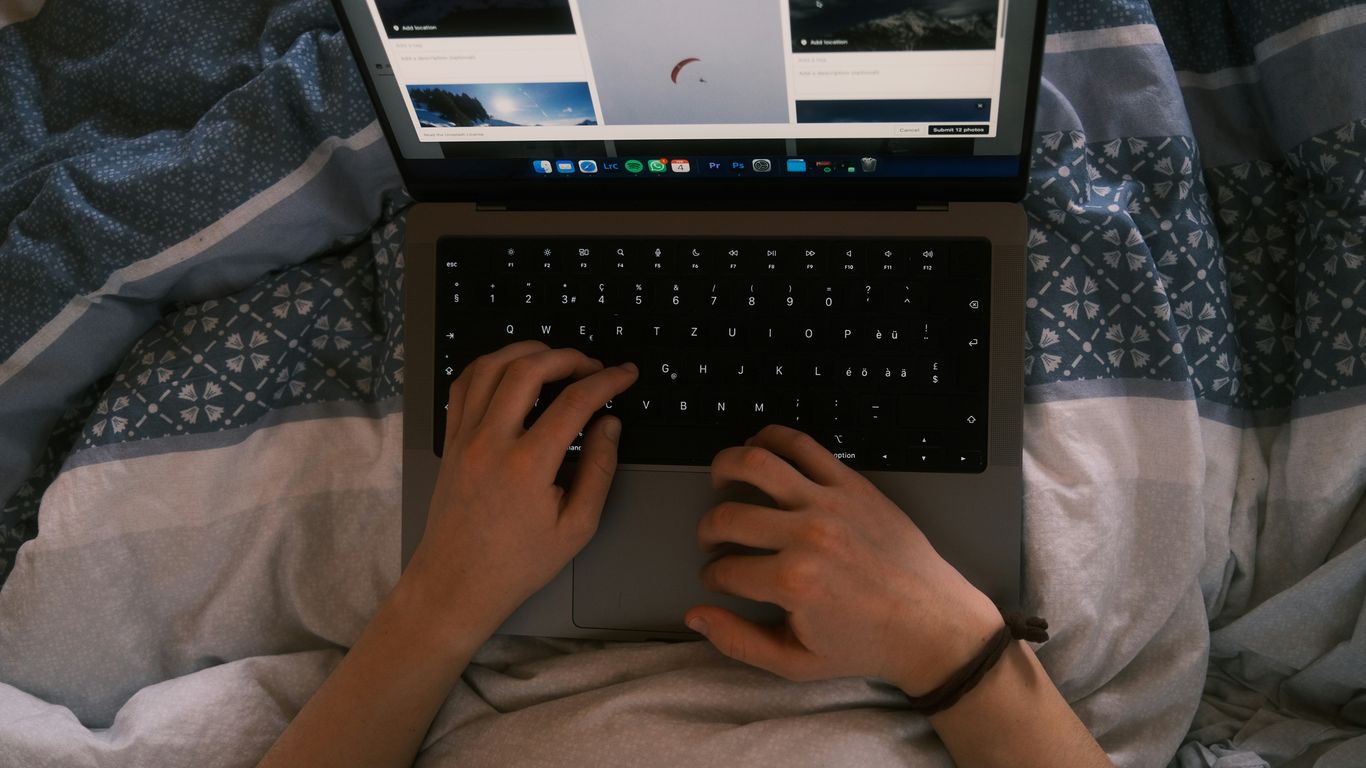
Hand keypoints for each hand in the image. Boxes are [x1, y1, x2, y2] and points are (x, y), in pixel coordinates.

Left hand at [405, 341, 637, 643]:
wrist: (457, 582)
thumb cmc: (518, 562)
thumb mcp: (577, 527)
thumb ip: (599, 469)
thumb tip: (609, 424)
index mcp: (528, 465)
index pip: (574, 402)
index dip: (607, 380)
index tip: (626, 374)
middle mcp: (491, 441)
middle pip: (529, 369)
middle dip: (568, 357)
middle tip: (593, 366)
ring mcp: (465, 436)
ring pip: (491, 366)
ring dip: (527, 352)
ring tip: (556, 359)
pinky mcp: (451, 440)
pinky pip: (464, 384)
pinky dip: (490, 365)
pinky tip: (512, 370)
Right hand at [686, 424, 1002, 695]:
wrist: (932, 623)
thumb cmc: (868, 643)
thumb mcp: (797, 662)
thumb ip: (739, 642)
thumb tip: (696, 616)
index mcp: (793, 583)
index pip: (724, 569)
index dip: (712, 576)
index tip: (717, 578)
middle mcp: (808, 536)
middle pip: (728, 516)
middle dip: (707, 530)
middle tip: (712, 539)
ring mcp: (831, 504)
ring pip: (756, 464)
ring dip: (725, 467)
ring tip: (720, 480)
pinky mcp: (852, 484)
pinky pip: (801, 445)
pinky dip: (770, 437)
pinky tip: (757, 447)